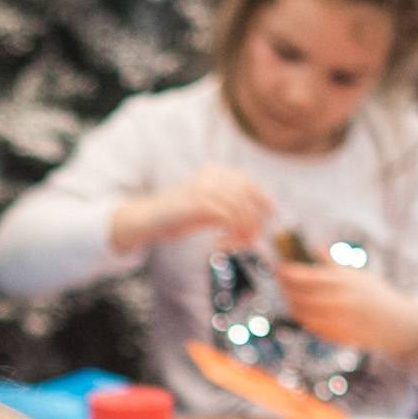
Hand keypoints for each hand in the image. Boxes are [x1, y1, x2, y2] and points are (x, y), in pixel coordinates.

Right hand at [115, 165, 274, 252]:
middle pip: (247, 196)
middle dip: (253, 220)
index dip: (263, 199)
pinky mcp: (197, 202)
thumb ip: (227, 209)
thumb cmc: (176, 218)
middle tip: (250, 240)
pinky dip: (229, 233)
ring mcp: (204, 187)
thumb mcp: (206, 210)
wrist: (146, 219)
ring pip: (239, 207)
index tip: (271, 216)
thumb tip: (254, 221)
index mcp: (214, 173)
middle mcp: (211, 176)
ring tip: (236, 245)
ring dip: (242, 230)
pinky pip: (227, 216)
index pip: (247, 183)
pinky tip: (219, 244)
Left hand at [277, 262, 417, 361]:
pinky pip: (308, 325)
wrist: (394, 323)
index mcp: (343, 282)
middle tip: (280, 278)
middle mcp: (337, 301)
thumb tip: (314, 247)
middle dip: (285, 285)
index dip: (288, 271)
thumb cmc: (374, 294)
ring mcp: (334, 320)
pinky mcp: (333, 335)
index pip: (305, 276)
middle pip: (298, 294)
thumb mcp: (357, 275)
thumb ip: (332, 264)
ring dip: (290, 301)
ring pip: (300, 311)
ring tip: (289, 293)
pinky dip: (301, 315)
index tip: (279, 266)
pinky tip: (300, 308)